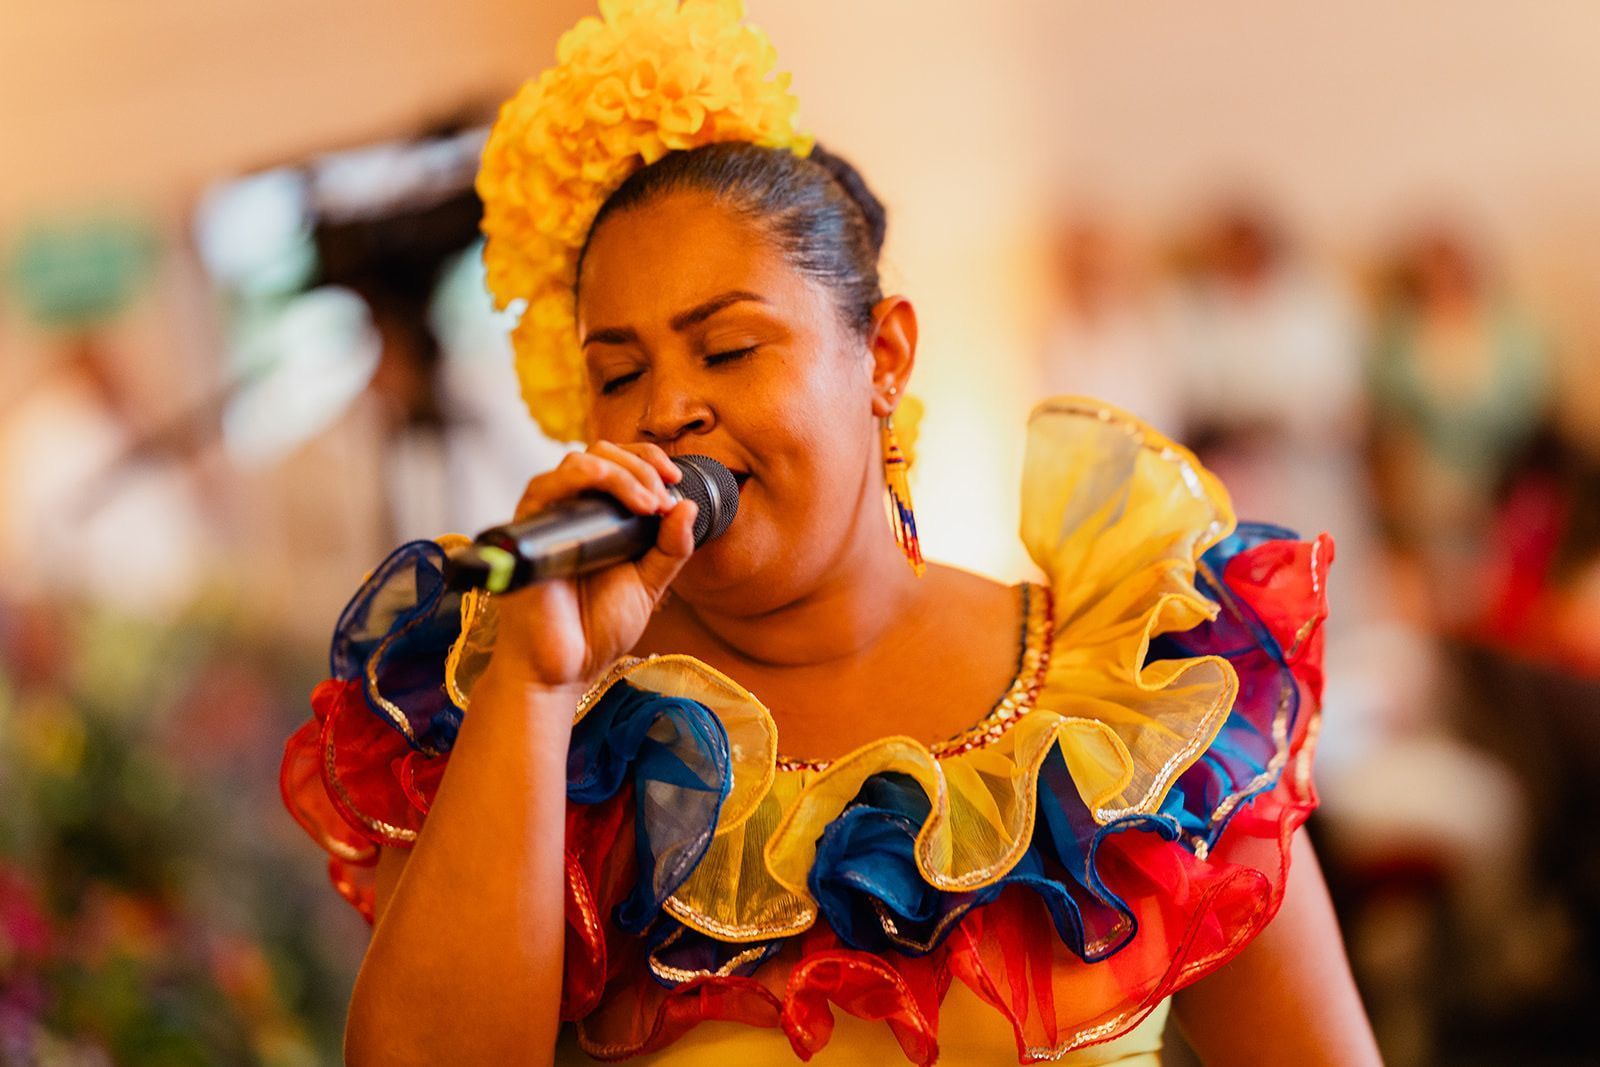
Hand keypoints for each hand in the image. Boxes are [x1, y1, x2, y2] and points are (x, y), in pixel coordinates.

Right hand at [480, 441, 696, 692]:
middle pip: (600, 452)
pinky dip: (584, 478)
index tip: (675, 482)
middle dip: (641, 466)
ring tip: (649, 503)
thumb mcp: (649, 584)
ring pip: (577, 461)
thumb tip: (689, 506)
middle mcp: (572, 510)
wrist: (565, 668)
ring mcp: (549, 518)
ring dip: (621, 471)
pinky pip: (545, 486)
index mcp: (600, 517)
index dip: (649, 461)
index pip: (620, 463)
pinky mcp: (528, 530)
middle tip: (663, 499)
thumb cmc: (598, 628)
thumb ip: (670, 548)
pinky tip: (618, 498)